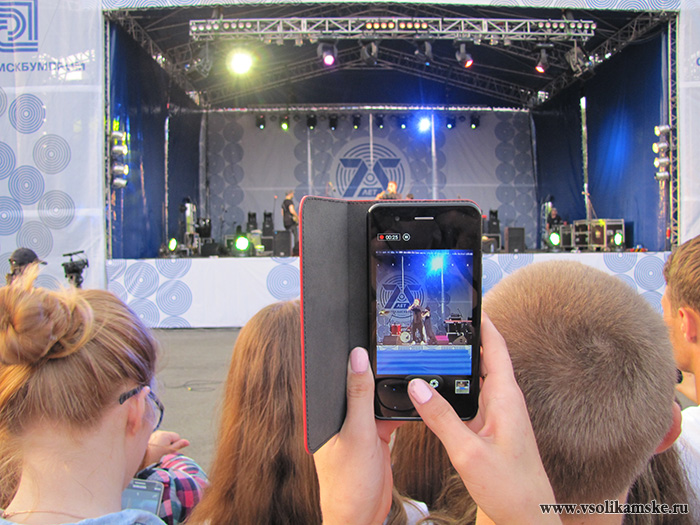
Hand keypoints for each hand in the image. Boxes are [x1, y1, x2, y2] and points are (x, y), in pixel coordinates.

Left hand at [140, 430, 189, 469]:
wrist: (140, 460)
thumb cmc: (154, 457)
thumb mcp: (168, 452)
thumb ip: (178, 445)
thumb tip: (187, 442)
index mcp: (165, 434)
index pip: (177, 437)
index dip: (176, 445)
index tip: (170, 451)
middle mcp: (159, 432)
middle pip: (170, 437)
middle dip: (169, 444)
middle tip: (164, 453)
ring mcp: (154, 435)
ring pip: (164, 439)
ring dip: (164, 445)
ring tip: (158, 453)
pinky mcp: (149, 438)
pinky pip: (158, 440)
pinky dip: (158, 444)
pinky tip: (154, 451)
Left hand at [313, 347, 401, 524]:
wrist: (363, 518)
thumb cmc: (348, 484)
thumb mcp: (357, 434)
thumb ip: (359, 396)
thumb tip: (357, 358)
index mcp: (325, 412)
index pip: (331, 373)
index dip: (339, 350)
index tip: (349, 324)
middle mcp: (339, 416)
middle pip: (356, 381)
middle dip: (369, 364)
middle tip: (385, 339)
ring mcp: (359, 426)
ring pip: (375, 395)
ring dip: (387, 386)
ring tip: (401, 363)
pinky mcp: (375, 436)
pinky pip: (388, 413)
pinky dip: (399, 407)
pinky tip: (411, 397)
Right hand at [407, 314, 560, 523]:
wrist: (528, 517)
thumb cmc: (511, 487)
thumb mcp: (468, 451)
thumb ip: (441, 418)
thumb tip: (417, 386)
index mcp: (506, 397)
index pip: (495, 346)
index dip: (483, 321)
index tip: (468, 300)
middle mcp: (505, 400)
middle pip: (485, 357)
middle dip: (465, 337)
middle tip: (442, 319)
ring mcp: (499, 414)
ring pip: (476, 378)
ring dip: (459, 363)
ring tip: (435, 347)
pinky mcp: (492, 427)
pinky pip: (472, 398)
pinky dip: (455, 388)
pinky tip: (437, 390)